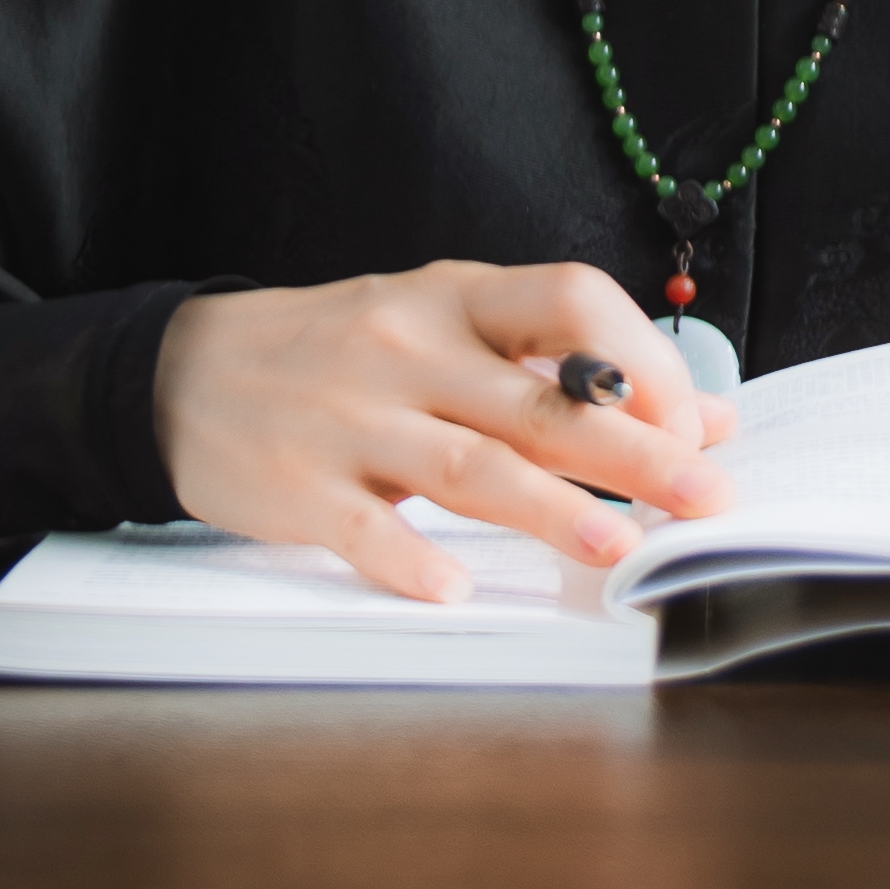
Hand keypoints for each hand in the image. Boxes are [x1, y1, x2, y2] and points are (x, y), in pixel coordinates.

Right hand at [153, 262, 733, 599]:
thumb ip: (563, 368)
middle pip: (537, 400)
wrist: (185, 375)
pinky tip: (453, 589)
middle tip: (703, 494)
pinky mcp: (301, 486)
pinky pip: (361, 526)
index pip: (570, 300)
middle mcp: (409, 349)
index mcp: (457, 299)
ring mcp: (352, 419)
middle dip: (632, 449)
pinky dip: (407, 558)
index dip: (642, 360)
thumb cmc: (343, 351)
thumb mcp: (448, 328)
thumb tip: (699, 418)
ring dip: (549, 508)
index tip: (693, 422)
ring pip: (468, 464)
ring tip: (619, 544)